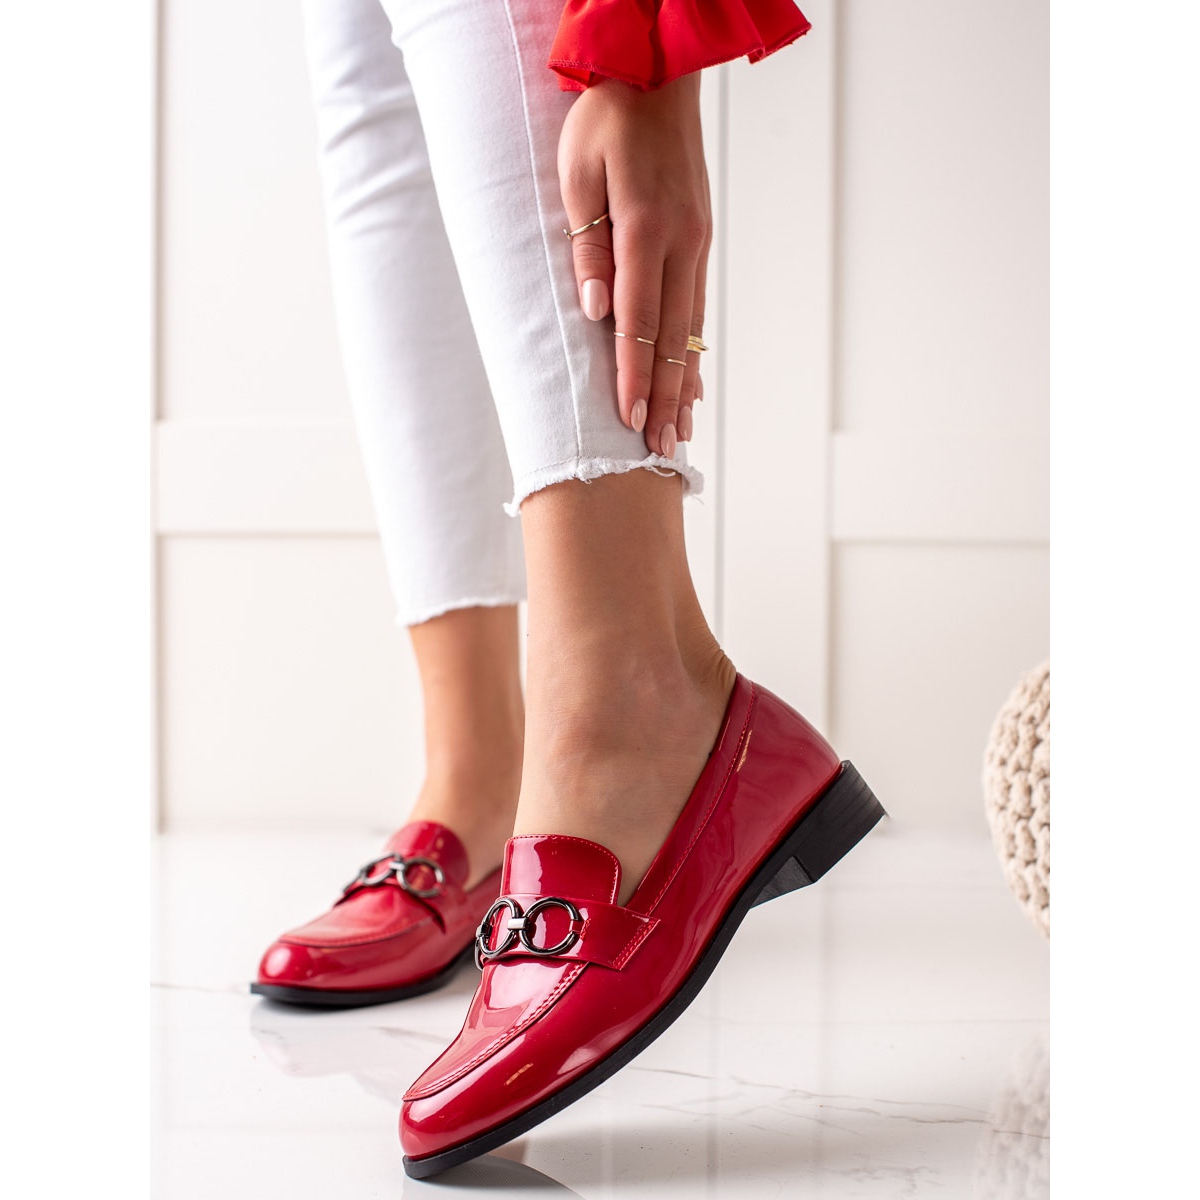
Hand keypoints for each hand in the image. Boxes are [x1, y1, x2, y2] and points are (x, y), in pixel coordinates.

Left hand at [558, 75, 710, 454]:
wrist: (656, 76)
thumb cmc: (605, 121)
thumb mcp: (577, 176)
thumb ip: (587, 247)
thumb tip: (595, 311)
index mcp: (647, 229)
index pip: (637, 319)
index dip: (632, 374)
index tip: (629, 418)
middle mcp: (681, 242)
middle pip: (671, 337)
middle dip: (663, 396)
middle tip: (660, 448)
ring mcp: (697, 243)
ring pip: (689, 328)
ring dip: (682, 383)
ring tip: (680, 430)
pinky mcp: (700, 240)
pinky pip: (697, 307)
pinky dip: (692, 350)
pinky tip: (689, 380)